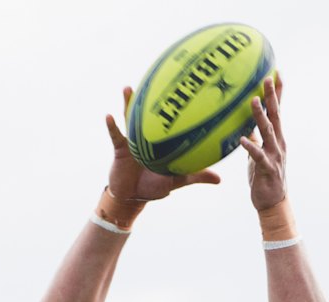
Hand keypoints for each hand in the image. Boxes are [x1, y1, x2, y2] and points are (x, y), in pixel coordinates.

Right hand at [106, 87, 220, 203]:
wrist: (133, 197)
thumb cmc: (154, 186)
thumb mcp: (178, 180)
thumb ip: (197, 176)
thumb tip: (219, 179)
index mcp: (161, 140)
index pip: (169, 119)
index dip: (175, 105)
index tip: (184, 87)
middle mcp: (147, 135)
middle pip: (148, 112)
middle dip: (150, 96)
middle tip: (155, 77)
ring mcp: (132, 140)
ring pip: (130, 118)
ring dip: (128, 103)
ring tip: (128, 88)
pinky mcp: (119, 148)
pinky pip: (116, 135)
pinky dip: (111, 126)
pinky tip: (108, 116)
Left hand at [240, 75, 286, 211]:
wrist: (274, 204)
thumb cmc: (264, 178)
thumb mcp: (257, 154)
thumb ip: (253, 138)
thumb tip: (243, 124)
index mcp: (276, 139)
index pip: (278, 112)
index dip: (278, 93)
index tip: (276, 72)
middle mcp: (278, 144)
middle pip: (275, 116)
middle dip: (272, 96)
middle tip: (268, 77)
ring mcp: (274, 156)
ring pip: (267, 132)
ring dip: (260, 116)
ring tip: (253, 100)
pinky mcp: (266, 169)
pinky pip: (257, 156)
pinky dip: (250, 147)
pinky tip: (241, 139)